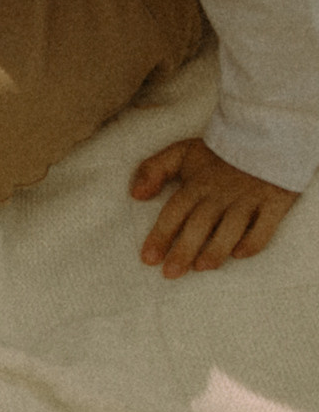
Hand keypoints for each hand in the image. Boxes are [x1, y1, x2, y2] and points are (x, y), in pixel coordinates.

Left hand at [131, 138, 299, 278]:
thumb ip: (154, 169)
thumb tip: (135, 194)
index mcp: (197, 184)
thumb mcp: (181, 153)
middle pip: (200, 225)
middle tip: (170, 274)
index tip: (148, 259)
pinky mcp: (275, 202)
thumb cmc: (218, 152)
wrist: (265, 137)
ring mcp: (249, 199)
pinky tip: (240, 255)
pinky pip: (266, 226)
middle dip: (183, 250)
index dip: (160, 235)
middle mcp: (221, 194)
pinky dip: (254, 241)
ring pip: (231, 229)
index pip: (174, 212)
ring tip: (201, 268)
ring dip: (216, 249)